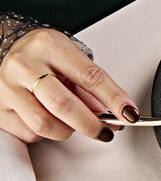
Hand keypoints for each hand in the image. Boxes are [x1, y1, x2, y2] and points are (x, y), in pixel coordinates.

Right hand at [0, 29, 138, 142]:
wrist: (4, 49)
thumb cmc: (43, 54)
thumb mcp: (70, 59)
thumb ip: (92, 87)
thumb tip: (116, 114)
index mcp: (50, 47)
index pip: (89, 76)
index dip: (113, 98)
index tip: (128, 113)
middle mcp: (25, 65)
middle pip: (63, 105)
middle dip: (90, 123)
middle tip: (104, 131)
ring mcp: (7, 88)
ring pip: (45, 124)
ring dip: (67, 130)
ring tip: (73, 123)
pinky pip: (29, 133)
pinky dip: (46, 133)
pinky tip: (49, 119)